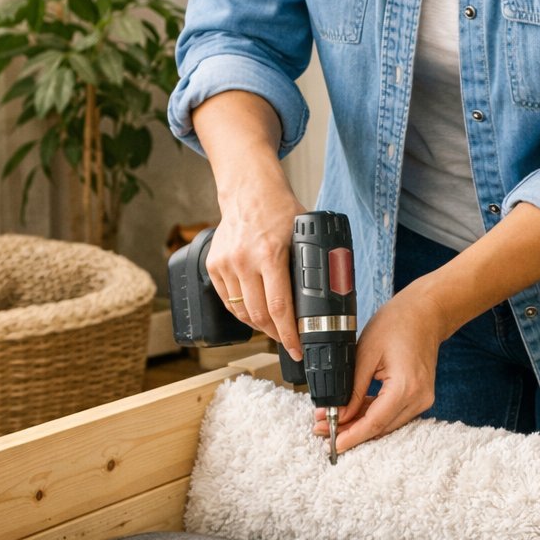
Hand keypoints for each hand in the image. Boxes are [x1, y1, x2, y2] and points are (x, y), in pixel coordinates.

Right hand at [205, 171, 304, 360]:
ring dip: (259, 326)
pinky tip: (255, 314)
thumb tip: (325, 297)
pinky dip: (242, 312)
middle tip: (287, 341)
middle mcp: (244, 260)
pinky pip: (228, 301)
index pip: (279, 308)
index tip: (296, 349)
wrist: (248, 190)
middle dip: (276, 335)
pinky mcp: (213, 265)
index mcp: (270, 254)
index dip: (288, 335)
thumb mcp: (303, 235)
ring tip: (273, 328)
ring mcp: (225, 263)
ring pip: (242, 312)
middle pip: (259, 315)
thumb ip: (310, 264)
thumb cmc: (280, 211)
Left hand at [313, 282, 442, 452]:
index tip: (333, 445)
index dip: (352, 436)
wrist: (426, 313)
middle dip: (350, 431)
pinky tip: (352, 411)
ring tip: (330, 419)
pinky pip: (393, 413)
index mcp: (406, 387)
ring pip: (386, 423)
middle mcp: (419, 399)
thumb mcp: (366, 353)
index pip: (375, 422)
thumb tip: (338, 415)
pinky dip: (372, 415)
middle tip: (321, 429)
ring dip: (360, 424)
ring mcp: (422, 400)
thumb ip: (352, 389)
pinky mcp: (419, 397)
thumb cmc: (397, 323)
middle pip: (381, 428)